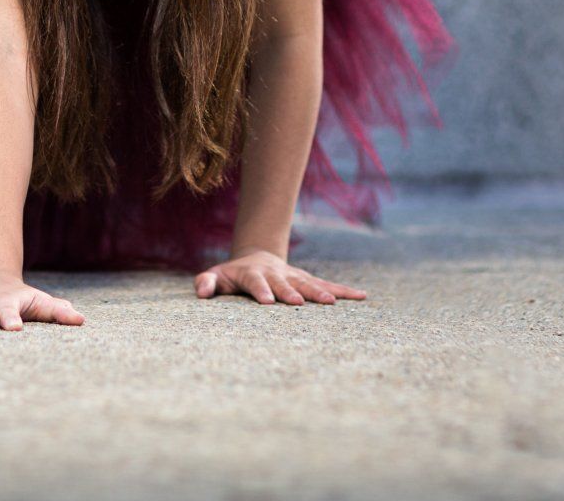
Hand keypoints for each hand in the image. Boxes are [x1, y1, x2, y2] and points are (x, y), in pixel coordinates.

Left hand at [194, 248, 366, 305]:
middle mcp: (276, 273)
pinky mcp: (307, 281)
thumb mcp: (216, 276)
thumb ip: (206, 282)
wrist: (255, 259)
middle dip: (292, 292)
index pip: (255, 281)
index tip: (268, 302)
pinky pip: (326, 285)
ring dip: (320, 292)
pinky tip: (362, 296)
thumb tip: (201, 291)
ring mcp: (293, 276)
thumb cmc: (232, 276)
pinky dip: (343, 291)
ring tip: (334, 303)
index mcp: (252, 273)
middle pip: (284, 282)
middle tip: (300, 304)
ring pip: (308, 283)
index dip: (261, 290)